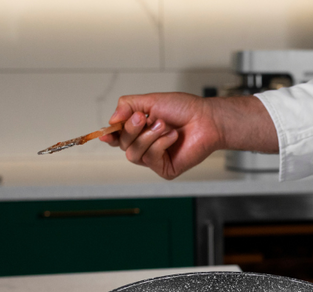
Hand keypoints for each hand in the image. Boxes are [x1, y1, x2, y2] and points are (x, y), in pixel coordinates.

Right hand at [101, 93, 276, 179]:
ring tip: (163, 126)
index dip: (110, 136)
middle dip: (132, 129)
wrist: (206, 119)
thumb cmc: (183, 109)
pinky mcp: (165, 169)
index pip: (117, 137)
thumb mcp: (150, 101)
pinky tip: (173, 137)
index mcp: (140, 130)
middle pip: (123, 144)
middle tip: (144, 117)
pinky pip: (150, 159)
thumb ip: (127, 106)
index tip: (105, 133)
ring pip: (133, 154)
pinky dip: (160, 144)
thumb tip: (111, 121)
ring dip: (148, 137)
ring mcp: (155, 159)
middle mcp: (146, 145)